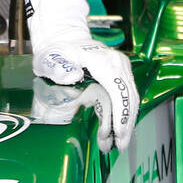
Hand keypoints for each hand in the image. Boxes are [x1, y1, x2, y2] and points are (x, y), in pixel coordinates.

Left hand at [20, 0, 136, 152]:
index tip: (119, 135)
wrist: (64, 37)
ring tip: (116, 143)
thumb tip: (73, 75)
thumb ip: (60, 68)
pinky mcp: (119, 74)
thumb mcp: (53, 59)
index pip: (119, 91)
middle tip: (120, 146)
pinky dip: (121, 114)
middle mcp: (117, 64)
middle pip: (129, 97)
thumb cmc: (57, 50)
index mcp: (104, 62)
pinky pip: (124, 96)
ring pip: (129, 99)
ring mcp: (120, 68)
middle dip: (126, 124)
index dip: (121, 115)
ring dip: (124, 122)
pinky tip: (114, 130)